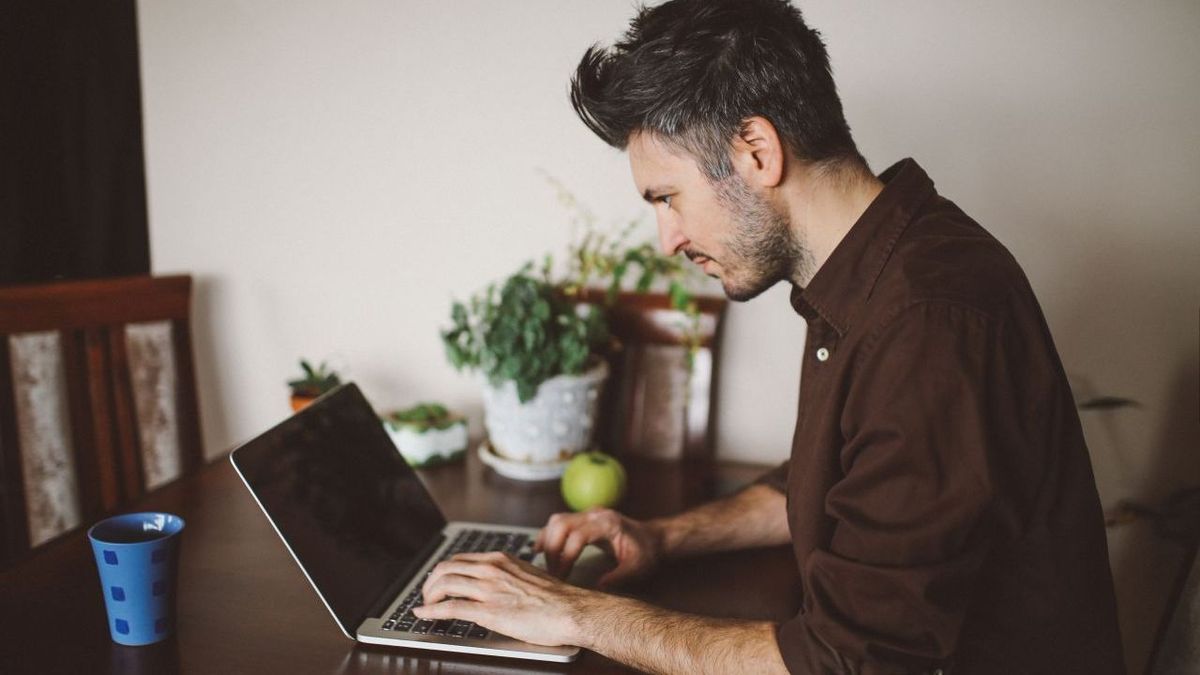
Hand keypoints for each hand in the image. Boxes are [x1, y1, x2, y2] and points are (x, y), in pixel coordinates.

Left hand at [412, 551, 596, 646]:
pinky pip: (451, 607)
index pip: (461, 559)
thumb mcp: (528, 576)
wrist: (571, 610)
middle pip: (446, 568)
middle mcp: (491, 570)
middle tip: (428, 593)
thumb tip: (500, 586)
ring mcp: (489, 590)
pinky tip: (423, 614)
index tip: (439, 580)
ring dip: (429, 595)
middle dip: (431, 581)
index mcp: (500, 560)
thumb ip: (509, 576)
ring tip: (425, 604)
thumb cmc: (557, 598)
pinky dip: (431, 611)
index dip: (445, 570)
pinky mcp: (488, 611)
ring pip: (445, 584)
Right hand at [535, 508, 662, 586]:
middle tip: (552, 574)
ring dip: (547, 542)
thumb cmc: (646, 552)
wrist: (653, 538)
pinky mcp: (583, 518)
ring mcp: (588, 514)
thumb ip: (618, 578)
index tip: (562, 577)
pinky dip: (547, 536)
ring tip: (547, 566)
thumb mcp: (637, 568)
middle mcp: (595, 514)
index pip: (578, 536)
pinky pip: (558, 523)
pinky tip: (540, 550)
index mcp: (608, 523)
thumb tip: (596, 589)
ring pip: (556, 521)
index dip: (566, 557)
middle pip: (561, 524)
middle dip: (552, 550)